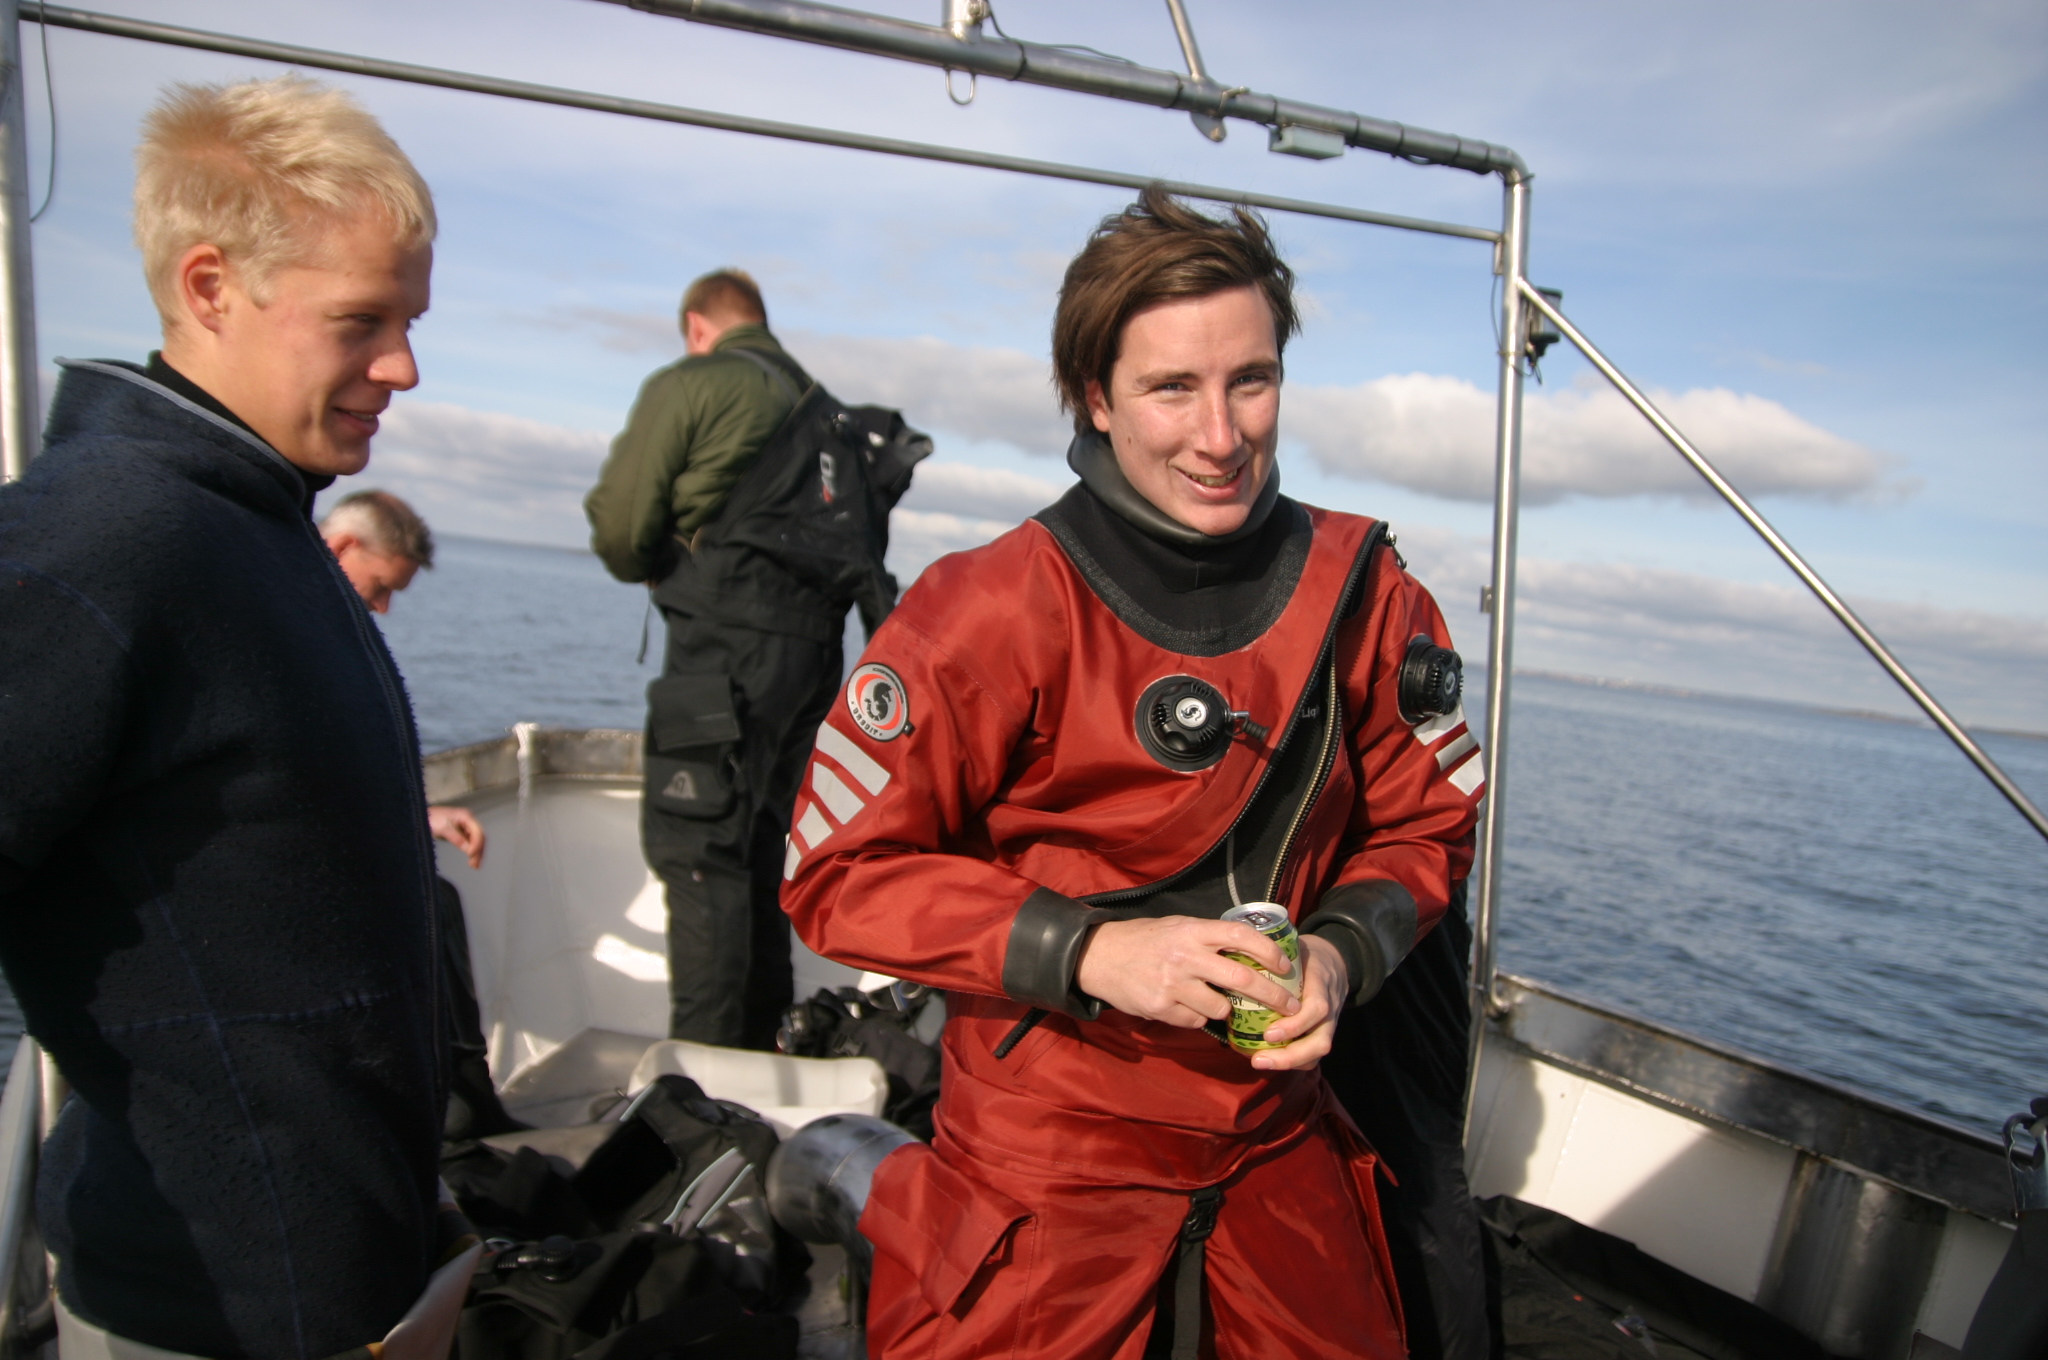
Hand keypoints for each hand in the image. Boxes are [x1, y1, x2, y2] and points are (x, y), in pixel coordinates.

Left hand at [428, 805, 485, 869]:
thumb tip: (468, 849)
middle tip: (475, 864)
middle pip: (480, 837)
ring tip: (475, 865)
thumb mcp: (443, 828)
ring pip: (477, 841)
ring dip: (477, 853)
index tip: (470, 854)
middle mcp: (468, 821)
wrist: (422, 816)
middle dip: (479, 851)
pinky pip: (471, 843)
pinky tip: (472, 859)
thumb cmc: (431, 818)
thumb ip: (457, 838)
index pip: (477, 832)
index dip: (476, 844)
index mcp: (466, 816)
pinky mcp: (462, 833)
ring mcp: (466, 827)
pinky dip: (472, 851)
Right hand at [1074, 915, 1299, 1029]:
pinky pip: (1196, 1021)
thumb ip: (1210, 937)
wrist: (1100, 956)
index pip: (1241, 937)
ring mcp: (1173, 984)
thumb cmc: (1146, 940)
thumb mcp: (1179, 926)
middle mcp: (1185, 956)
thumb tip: (1251, 950)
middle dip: (1273, 995)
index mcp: (1193, 930)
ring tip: (1214, 1000)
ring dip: (1225, 1009)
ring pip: (1220, 1007)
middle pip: (1242, 979)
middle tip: (1291, 1004)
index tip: (1287, 966)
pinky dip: (1197, 1016)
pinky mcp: (1161, 1008)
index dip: (1270, 952)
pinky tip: (1185, 1005)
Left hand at [1247, 934, 1348, 1071]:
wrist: (1335, 960)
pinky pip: (1313, 1053)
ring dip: (1289, 1062)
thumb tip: (1229, 963)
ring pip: (1317, 1051)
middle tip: (1258, 1059)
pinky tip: (1268, 1060)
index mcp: (1321, 982)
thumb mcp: (1293, 949)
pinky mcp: (1324, 1031)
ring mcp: (1331, 1022)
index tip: (1269, 1034)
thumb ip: (1270, 958)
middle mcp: (1331, 1007)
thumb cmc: (1305, 955)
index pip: (1317, 1008)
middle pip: (1320, 1041)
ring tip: (1259, 1062)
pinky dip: (1291, 1061)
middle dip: (1290, 1056)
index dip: (1295, 1025)